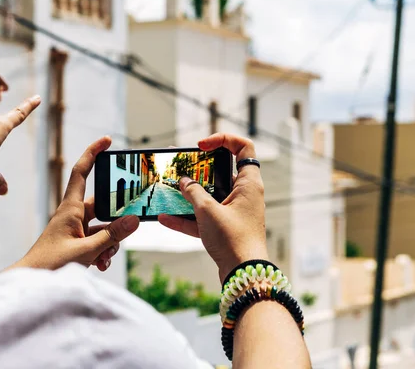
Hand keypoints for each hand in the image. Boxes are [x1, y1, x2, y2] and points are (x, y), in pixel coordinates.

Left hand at [15, 136, 139, 270]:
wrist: (30, 282)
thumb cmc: (49, 264)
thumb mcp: (86, 250)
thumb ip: (112, 236)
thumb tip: (134, 219)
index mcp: (70, 208)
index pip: (81, 172)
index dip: (93, 153)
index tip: (107, 140)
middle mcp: (73, 215)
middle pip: (102, 206)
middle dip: (116, 220)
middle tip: (127, 226)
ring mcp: (75, 229)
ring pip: (103, 227)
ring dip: (110, 243)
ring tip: (104, 259)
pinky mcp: (77, 242)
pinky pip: (97, 241)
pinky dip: (103, 251)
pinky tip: (101, 265)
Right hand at [158, 133, 267, 282]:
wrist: (243, 275)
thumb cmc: (234, 240)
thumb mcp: (208, 211)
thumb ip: (193, 192)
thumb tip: (184, 182)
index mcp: (249, 183)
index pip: (243, 148)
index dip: (223, 140)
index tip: (201, 146)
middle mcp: (244, 194)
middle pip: (221, 171)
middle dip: (199, 169)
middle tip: (181, 167)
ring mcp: (234, 212)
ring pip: (210, 196)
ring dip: (189, 194)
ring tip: (169, 189)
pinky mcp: (225, 228)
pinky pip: (204, 217)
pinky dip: (187, 217)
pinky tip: (165, 218)